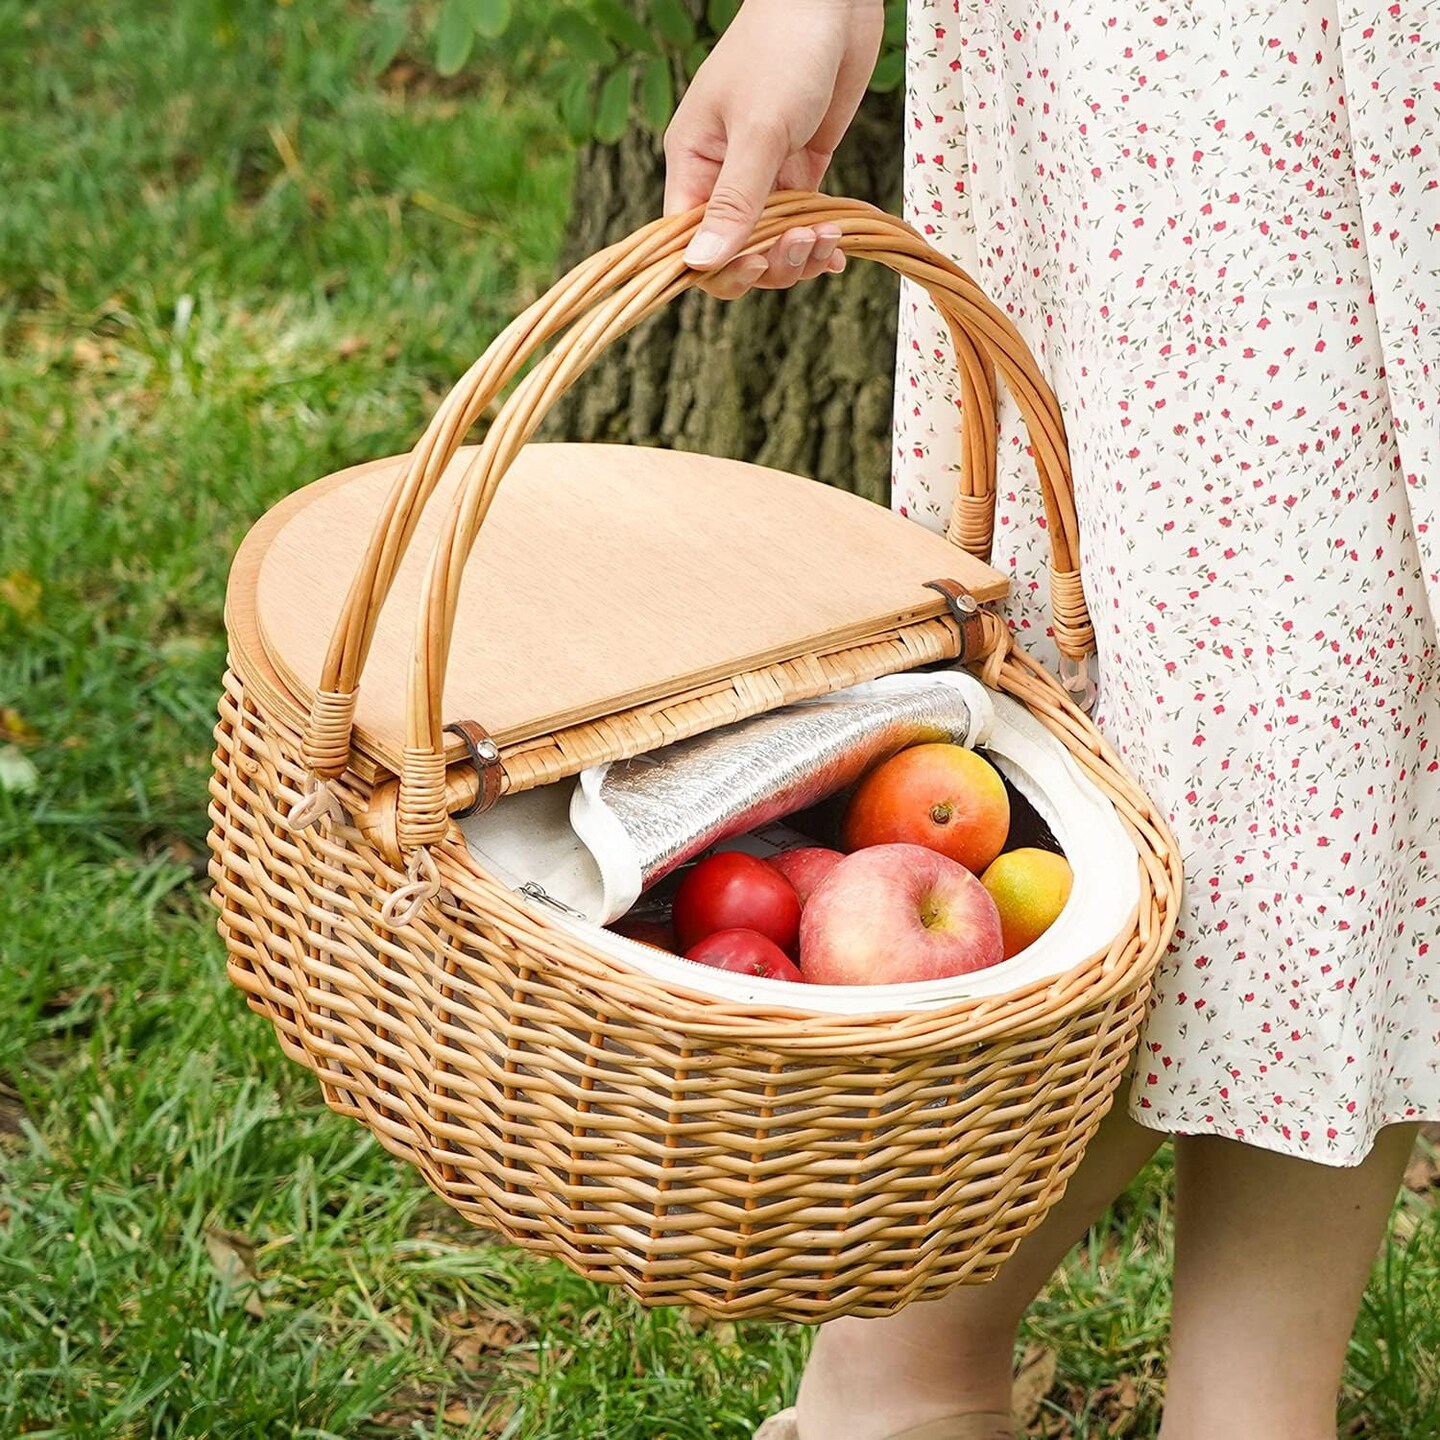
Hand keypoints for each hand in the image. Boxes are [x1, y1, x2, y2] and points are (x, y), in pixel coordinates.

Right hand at [663, 0, 883, 298]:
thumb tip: (701, 264)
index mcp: (693, 164)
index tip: (757, 264)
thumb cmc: (784, 49)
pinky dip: (819, 243)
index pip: (689, 244)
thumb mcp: (759, 129)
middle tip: (805, 242)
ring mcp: (763, 175)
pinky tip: (839, 249)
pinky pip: (801, 225)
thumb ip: (734, 201)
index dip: (720, 268)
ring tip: (829, 238)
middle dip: (769, 264)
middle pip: (733, 254)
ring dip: (800, 256)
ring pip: (771, 246)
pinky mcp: (799, 168)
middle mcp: (722, 177)